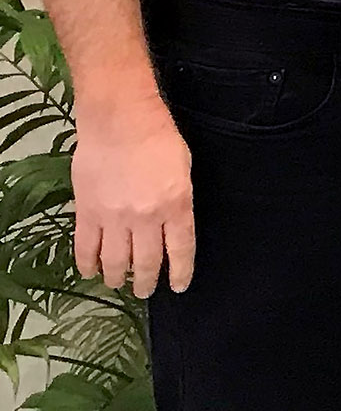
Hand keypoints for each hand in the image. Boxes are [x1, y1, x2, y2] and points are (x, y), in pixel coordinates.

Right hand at [71, 96, 192, 295]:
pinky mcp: (87, 211)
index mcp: (177, 205)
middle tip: (145, 290)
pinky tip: (91, 272)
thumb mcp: (184, 170)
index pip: (181, 250)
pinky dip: (87, 264)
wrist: (120, 120)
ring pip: (115, 261)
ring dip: (117, 277)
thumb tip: (171, 226)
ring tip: (119, 283)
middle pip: (146, 261)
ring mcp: (114, 216)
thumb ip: (179, 201)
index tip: (178, 286)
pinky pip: (86, 247)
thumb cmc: (158, 137)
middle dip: (146, 281)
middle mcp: (146, 217)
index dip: (180, 272)